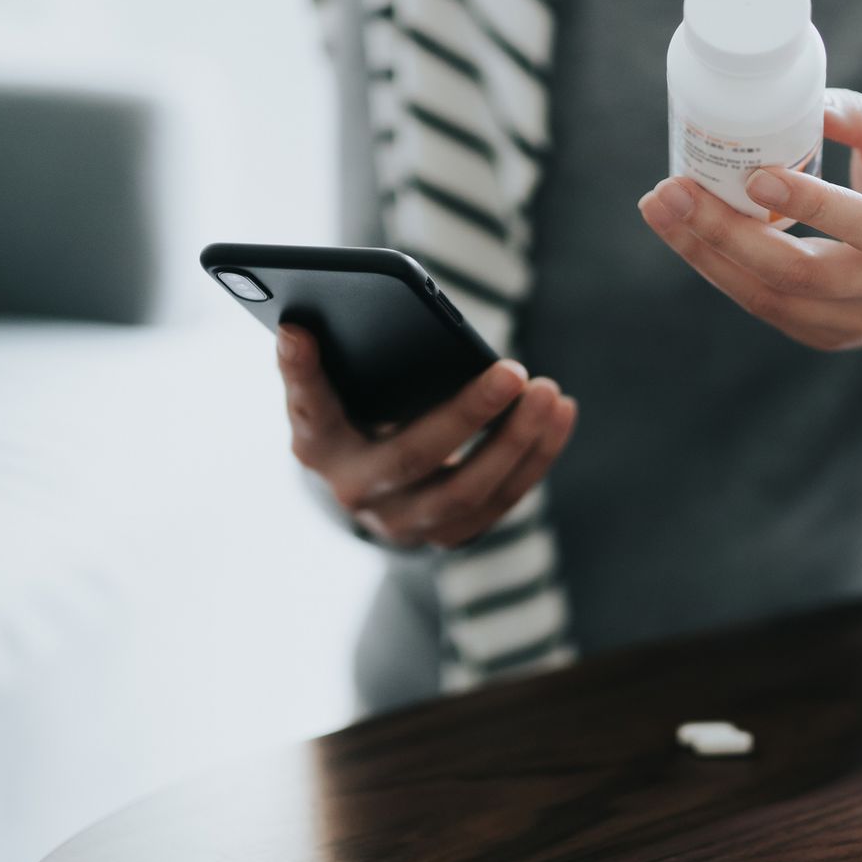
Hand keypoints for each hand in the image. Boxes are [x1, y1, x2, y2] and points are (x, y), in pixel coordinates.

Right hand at [276, 325, 577, 547]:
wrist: (375, 482)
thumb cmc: (362, 410)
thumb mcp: (341, 387)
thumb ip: (332, 361)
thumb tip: (304, 326)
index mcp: (318, 444)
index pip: (309, 407)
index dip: (301, 373)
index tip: (300, 331)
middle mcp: (354, 490)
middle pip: (414, 456)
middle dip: (468, 414)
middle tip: (513, 371)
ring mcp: (402, 522)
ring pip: (469, 491)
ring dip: (517, 441)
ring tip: (549, 392)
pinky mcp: (447, 535)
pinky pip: (502, 501)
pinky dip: (537, 456)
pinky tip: (562, 412)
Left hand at [638, 88, 861, 394]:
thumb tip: (806, 98)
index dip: (814, 206)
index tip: (757, 175)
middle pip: (802, 272)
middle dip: (728, 233)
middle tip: (674, 190)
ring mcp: (857, 321)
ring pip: (770, 297)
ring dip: (706, 253)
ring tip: (660, 207)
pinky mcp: (824, 336)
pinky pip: (761, 306)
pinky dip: (716, 269)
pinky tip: (683, 233)